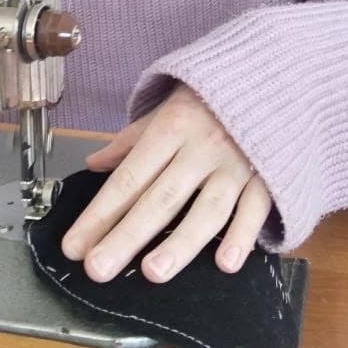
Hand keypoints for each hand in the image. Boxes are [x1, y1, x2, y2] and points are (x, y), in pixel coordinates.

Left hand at [61, 83, 272, 282]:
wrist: (274, 74)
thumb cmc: (212, 96)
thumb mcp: (166, 108)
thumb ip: (131, 140)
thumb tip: (94, 165)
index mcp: (171, 128)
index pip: (129, 178)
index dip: (100, 213)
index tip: (74, 246)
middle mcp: (202, 148)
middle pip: (161, 198)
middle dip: (127, 235)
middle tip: (98, 268)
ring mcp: (237, 165)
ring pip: (208, 209)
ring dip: (181, 243)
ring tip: (153, 272)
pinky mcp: (268, 177)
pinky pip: (255, 209)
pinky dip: (242, 236)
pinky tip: (225, 263)